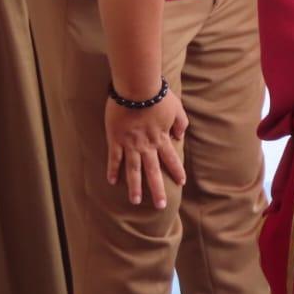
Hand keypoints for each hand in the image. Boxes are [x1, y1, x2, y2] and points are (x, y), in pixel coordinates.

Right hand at [105, 89, 188, 208]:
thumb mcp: (176, 107)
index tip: (181, 183)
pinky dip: (113, 170)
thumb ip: (180, 122)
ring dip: (135, 187)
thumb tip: (180, 135)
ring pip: (133, 170)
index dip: (176, 171)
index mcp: (162, 137)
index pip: (171, 158)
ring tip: (136, 201)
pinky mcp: (116, 139)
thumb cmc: (157, 94)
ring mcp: (130, 144)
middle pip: (153, 171)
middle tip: (161, 205)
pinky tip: (112, 182)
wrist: (137, 88)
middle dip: (157, 189)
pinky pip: (114, 158)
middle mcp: (147, 145)